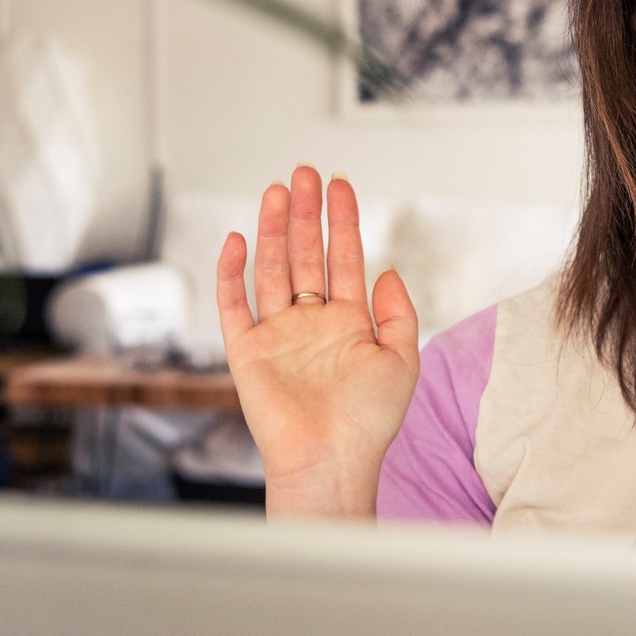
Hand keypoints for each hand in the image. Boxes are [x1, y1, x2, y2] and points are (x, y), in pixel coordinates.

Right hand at [216, 165, 419, 517]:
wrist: (329, 461)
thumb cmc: (368, 423)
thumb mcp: (402, 360)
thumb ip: (398, 311)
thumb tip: (388, 268)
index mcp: (350, 323)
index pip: (344, 257)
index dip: (342, 220)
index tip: (340, 184)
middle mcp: (311, 323)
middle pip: (306, 254)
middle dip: (306, 213)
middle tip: (305, 173)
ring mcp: (278, 335)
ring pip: (272, 269)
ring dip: (274, 230)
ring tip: (278, 191)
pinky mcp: (247, 351)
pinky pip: (234, 304)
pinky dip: (233, 272)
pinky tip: (240, 240)